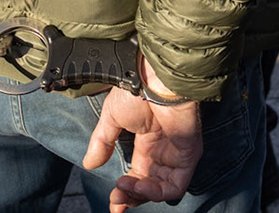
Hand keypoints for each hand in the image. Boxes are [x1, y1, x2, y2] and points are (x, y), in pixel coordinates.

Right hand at [82, 61, 201, 209]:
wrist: (154, 78)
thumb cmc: (136, 90)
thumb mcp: (111, 118)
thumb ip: (102, 143)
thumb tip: (89, 164)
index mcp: (146, 144)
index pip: (137, 176)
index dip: (125, 192)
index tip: (113, 203)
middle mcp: (162, 152)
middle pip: (149, 187)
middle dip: (131, 197)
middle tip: (117, 199)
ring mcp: (176, 154)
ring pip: (162, 190)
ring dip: (141, 195)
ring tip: (124, 189)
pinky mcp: (189, 154)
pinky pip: (176, 185)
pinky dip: (157, 192)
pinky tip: (138, 184)